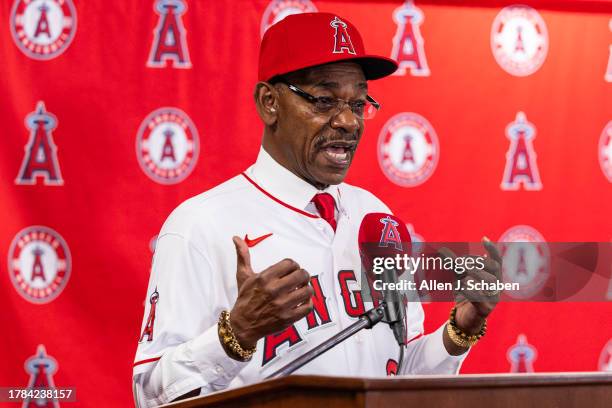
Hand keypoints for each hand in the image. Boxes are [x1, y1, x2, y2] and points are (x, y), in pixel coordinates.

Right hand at [229, 236, 313, 348]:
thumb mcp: (243, 276)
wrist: (242, 325)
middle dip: (303, 275)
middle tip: (300, 279)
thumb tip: (236, 238)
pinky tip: (302, 301)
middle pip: (302, 275)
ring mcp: (282, 306)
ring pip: (307, 291)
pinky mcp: (287, 318)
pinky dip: (308, 303)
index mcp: (264, 278)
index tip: (291, 270)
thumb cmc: (245, 299)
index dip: (294, 265)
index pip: (290, 263)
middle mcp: (274, 291)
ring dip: (307, 289)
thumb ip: (243, 256)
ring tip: (302, 290)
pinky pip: (307, 307)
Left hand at [439, 237, 501, 353]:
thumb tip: (442, 249)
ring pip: (487, 281)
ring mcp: (493, 298)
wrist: (464, 319)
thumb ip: (453, 264)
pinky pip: (478, 296)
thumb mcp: (458, 277)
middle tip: (460, 263)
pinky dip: (468, 290)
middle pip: (492, 268)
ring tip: (461, 277)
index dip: (492, 250)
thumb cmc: (464, 295)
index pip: (497, 260)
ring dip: (472, 275)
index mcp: (493, 277)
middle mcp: (496, 286)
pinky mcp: (485, 309)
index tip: (484, 239)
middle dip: (476, 263)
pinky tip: (461, 287)